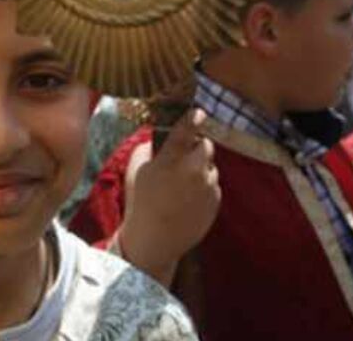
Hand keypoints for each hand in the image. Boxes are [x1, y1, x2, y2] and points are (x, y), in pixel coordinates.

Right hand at [117, 109, 220, 286]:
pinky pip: (213, 185)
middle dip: (196, 147)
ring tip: (181, 186)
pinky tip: (187, 199)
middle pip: (205, 145)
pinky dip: (204, 187)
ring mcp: (208, 187)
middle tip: (182, 157)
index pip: (187, 130)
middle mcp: (194, 170)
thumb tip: (163, 136)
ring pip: (210, 166)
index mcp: (171, 159)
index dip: (193, 118)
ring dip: (200, 169)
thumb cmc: (140, 201)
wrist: (155, 239)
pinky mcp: (216, 201)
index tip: (198, 112)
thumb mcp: (136, 169)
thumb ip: (151, 147)